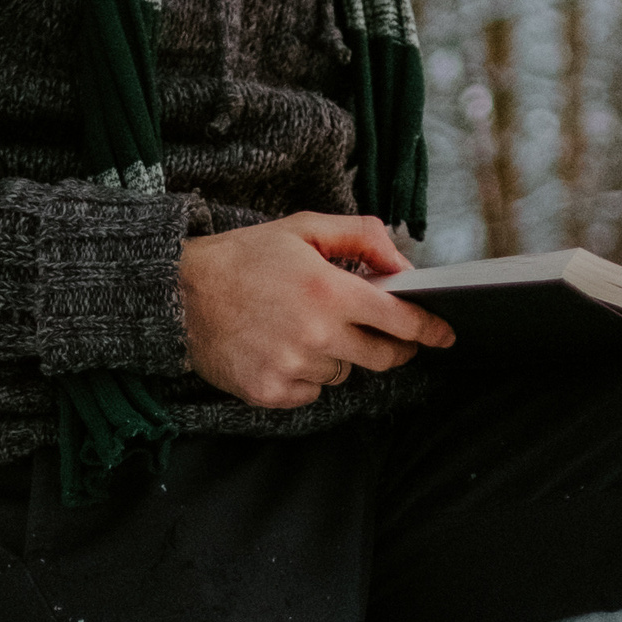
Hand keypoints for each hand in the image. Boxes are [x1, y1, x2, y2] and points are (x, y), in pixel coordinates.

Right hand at [178, 213, 454, 409]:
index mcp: (330, 292)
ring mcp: (293, 368)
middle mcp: (317, 336)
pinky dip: (305, 375)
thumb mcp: (304, 228)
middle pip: (382, 357)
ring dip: (336, 356)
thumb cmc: (245, 257)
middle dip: (392, 347)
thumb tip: (404, 264)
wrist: (177, 295)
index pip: (400, 321)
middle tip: (380, 334)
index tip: (444, 335)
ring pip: (343, 374)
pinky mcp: (271, 393)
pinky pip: (311, 393)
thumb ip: (362, 237)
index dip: (428, 330)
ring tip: (300, 327)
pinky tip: (279, 348)